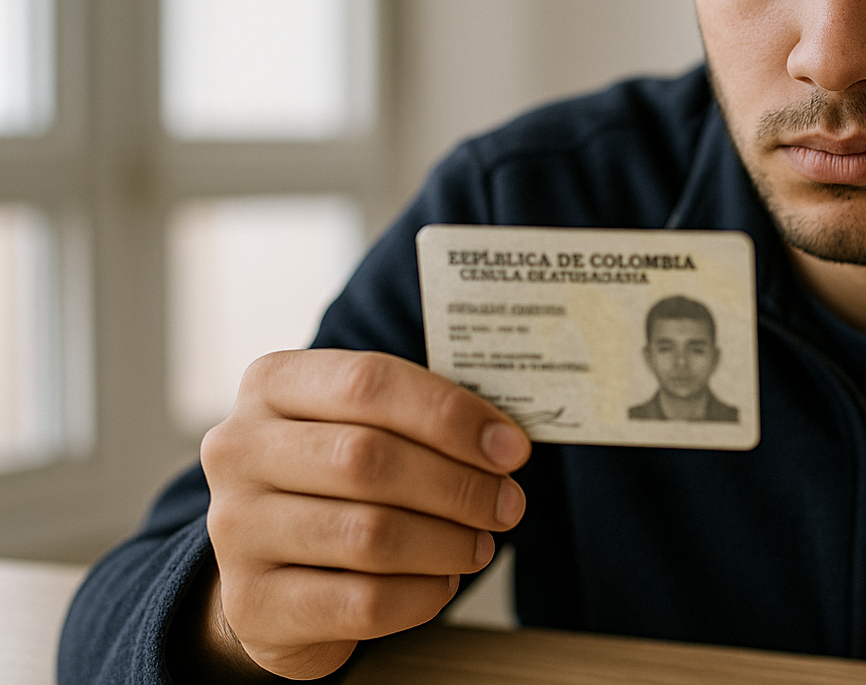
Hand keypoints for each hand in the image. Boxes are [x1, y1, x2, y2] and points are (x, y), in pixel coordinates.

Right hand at [189, 349, 529, 679]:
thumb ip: (424, 418)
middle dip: (458, 484)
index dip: (449, 415)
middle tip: (508, 503)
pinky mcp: (252, 604)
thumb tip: (506, 441)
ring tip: (481, 544)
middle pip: (367, 458)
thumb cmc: (339, 481)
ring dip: (447, 542)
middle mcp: (238, 449)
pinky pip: (361, 602)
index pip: (368, 382)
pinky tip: (442, 583)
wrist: (275, 568)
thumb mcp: (367, 426)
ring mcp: (234, 529)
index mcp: (271, 384)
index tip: (511, 448)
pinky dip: (422, 594)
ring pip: (368, 534)